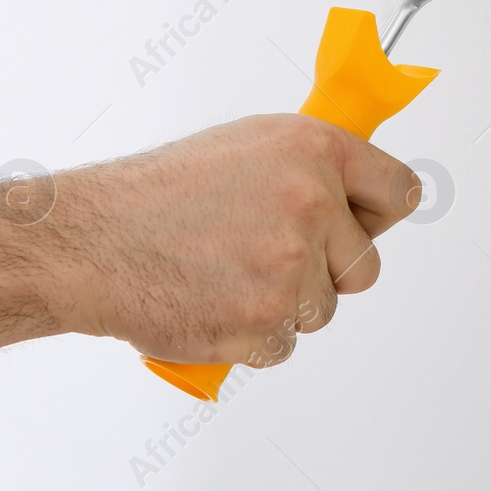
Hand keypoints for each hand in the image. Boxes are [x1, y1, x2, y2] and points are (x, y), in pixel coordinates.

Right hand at [57, 114, 419, 368]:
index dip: (381, 215)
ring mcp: (290, 264)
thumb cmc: (157, 194)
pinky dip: (253, 337)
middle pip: (366, 265)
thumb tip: (353, 193)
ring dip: (284, 305)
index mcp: (314, 149)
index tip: (364, 223)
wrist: (91, 241)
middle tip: (271, 257)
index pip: (399, 191)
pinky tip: (215, 302)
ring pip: (323, 309)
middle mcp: (311, 201)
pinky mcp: (265, 319)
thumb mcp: (247, 146)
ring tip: (228, 274)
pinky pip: (285, 344)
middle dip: (327, 271)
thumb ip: (308, 167)